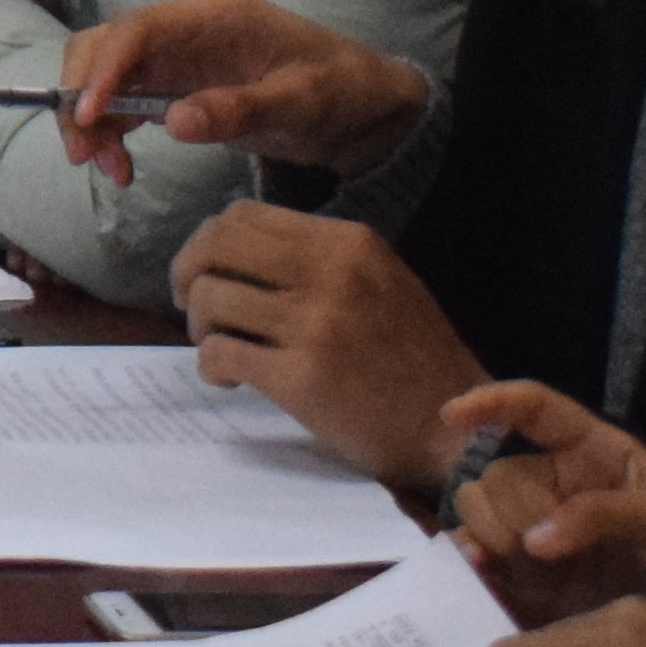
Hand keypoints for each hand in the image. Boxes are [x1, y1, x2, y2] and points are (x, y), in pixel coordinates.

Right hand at [47, 0, 431, 184]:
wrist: (364, 106)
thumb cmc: (339, 93)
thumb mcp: (300, 104)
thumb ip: (238, 110)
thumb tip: (172, 122)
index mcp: (211, 16)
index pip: (136, 30)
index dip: (103, 69)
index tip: (88, 117)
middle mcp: (181, 28)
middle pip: (103, 46)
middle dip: (80, 95)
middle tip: (84, 154)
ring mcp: (173, 56)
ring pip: (103, 74)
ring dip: (91, 120)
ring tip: (109, 169)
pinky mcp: (173, 84)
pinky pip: (121, 100)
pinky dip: (109, 131)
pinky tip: (121, 165)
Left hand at [164, 203, 491, 487]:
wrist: (458, 430)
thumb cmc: (412, 358)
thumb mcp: (378, 283)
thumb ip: (314, 258)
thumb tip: (228, 246)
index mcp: (348, 243)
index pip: (242, 216)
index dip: (207, 241)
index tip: (205, 271)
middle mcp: (332, 273)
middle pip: (214, 247)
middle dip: (187, 275)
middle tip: (193, 307)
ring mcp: (316, 325)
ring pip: (209, 298)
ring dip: (200, 326)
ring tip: (221, 346)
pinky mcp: (302, 377)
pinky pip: (219, 353)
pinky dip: (210, 365)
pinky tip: (230, 378)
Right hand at [442, 380, 645, 620]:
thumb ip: (605, 514)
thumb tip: (534, 539)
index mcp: (585, 448)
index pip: (532, 407)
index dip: (491, 402)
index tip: (452, 416)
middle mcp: (546, 477)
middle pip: (496, 475)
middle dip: (514, 511)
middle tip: (547, 548)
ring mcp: (527, 520)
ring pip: (476, 510)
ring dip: (497, 538)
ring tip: (537, 570)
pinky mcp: (518, 563)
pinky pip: (473, 551)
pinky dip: (471, 561)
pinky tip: (483, 571)